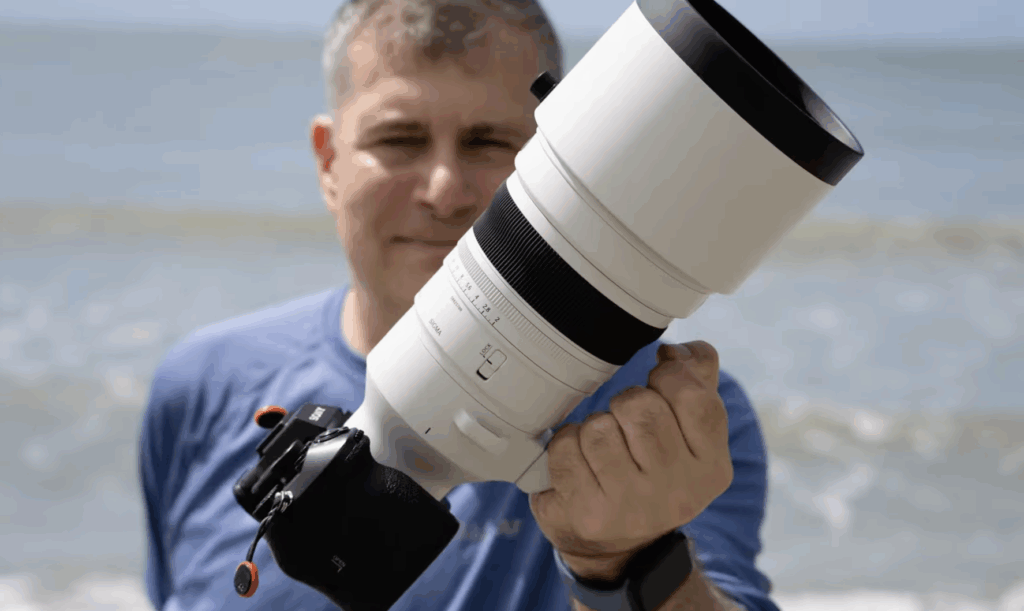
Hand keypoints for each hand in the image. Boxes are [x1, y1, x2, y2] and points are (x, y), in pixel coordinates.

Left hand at [528, 341, 732, 580]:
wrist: (621, 550)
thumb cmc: (653, 477)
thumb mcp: (690, 437)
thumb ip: (698, 382)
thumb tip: (684, 351)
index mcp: (712, 466)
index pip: (693, 394)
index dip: (668, 376)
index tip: (658, 383)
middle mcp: (678, 491)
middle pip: (640, 407)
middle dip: (625, 404)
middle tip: (625, 424)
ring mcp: (632, 505)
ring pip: (598, 427)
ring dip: (593, 428)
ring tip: (602, 449)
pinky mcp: (589, 513)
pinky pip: (565, 449)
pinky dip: (565, 447)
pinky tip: (578, 464)